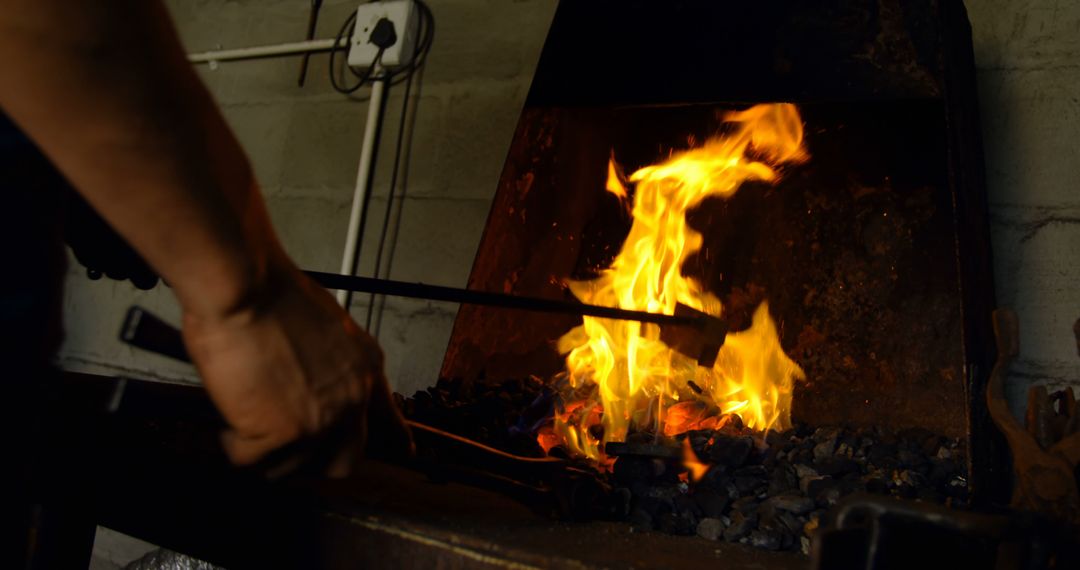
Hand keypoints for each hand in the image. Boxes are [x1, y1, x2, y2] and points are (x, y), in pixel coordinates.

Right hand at [180, 261, 411, 476]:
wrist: (245, 283)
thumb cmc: (270, 292)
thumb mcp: (327, 326)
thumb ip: (332, 363)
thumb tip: (314, 385)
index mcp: (365, 367)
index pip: (390, 418)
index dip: (395, 441)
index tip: (405, 453)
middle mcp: (352, 399)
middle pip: (344, 462)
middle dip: (313, 462)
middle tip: (286, 447)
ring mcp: (320, 421)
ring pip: (294, 469)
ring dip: (266, 455)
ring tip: (246, 428)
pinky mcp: (283, 433)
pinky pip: (252, 461)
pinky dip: (235, 447)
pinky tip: (228, 427)